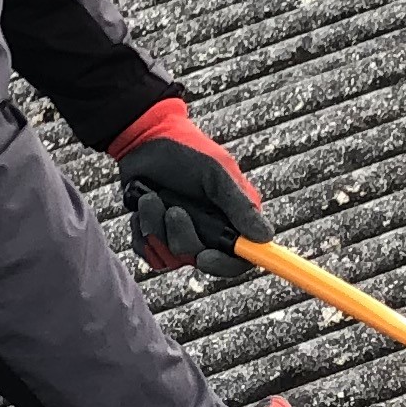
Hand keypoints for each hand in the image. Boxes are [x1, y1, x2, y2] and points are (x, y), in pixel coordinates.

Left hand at [111, 98, 265, 277]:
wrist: (145, 141)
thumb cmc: (187, 151)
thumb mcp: (216, 174)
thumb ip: (239, 206)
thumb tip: (265, 237)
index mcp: (233, 218)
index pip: (239, 259)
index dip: (223, 265)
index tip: (204, 257)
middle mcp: (210, 232)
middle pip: (198, 259)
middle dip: (180, 236)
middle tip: (172, 210)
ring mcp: (182, 235)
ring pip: (169, 257)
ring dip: (155, 228)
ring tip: (151, 199)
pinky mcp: (157, 236)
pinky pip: (148, 254)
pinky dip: (140, 232)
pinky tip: (141, 208)